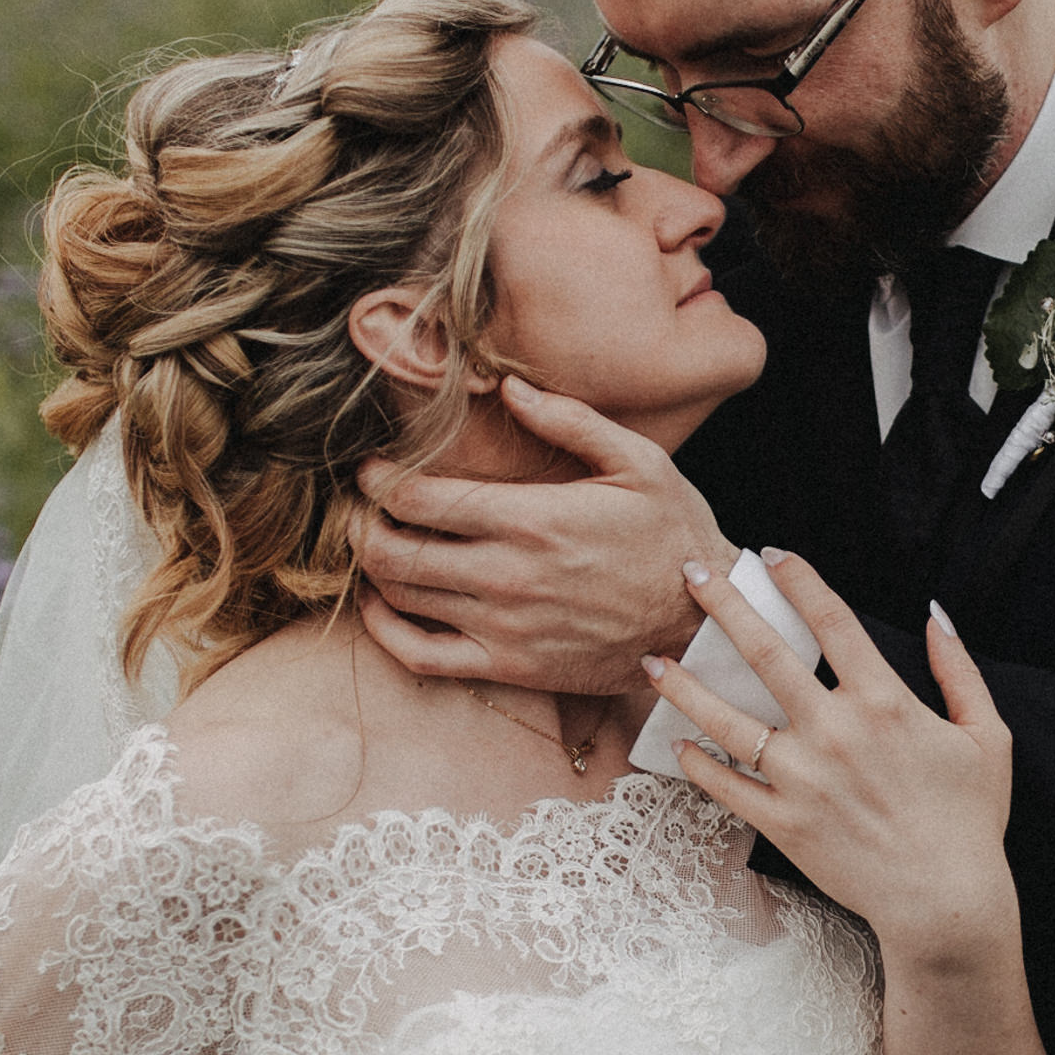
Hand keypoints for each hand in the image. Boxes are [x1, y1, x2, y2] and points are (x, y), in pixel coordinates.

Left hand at [355, 375, 732, 692]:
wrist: (700, 623)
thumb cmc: (672, 534)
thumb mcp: (639, 461)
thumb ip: (569, 421)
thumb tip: (508, 389)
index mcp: (533, 519)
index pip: (421, 501)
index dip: (380, 482)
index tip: (370, 470)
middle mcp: (508, 575)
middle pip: (394, 550)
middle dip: (359, 523)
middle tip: (355, 506)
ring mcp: (503, 627)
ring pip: (401, 599)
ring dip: (368, 568)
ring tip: (365, 544)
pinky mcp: (508, 666)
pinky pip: (422, 657)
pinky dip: (385, 631)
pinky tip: (380, 606)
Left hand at [650, 557, 1016, 959]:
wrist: (945, 902)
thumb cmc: (969, 821)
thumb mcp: (986, 736)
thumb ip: (959, 671)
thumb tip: (935, 617)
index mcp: (884, 702)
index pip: (832, 620)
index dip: (798, 580)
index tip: (771, 555)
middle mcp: (835, 732)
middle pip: (766, 654)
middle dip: (724, 606)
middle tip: (692, 572)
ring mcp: (803, 779)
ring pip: (728, 720)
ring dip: (686, 685)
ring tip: (654, 659)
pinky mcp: (783, 823)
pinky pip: (727, 787)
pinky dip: (698, 765)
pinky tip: (676, 744)